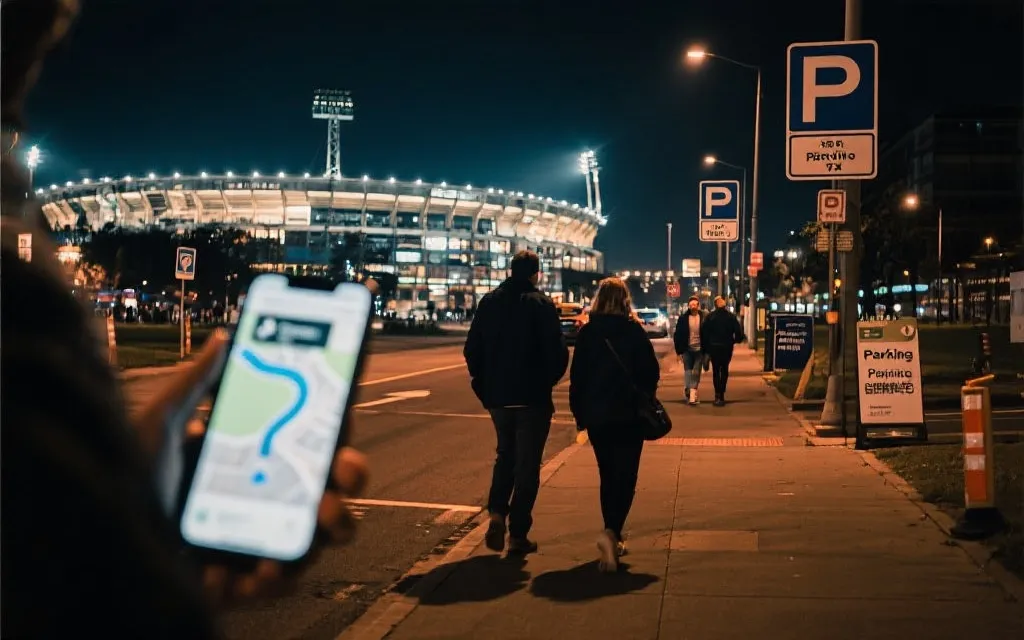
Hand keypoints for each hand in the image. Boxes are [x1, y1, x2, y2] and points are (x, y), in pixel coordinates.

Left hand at [130, 325, 370, 606]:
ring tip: (322, 518)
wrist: (94, 540)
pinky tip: (265, 568)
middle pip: (325, 487)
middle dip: (349, 477)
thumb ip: (195, 383)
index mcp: (243, 458)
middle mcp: (256, 497)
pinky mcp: (238, 580)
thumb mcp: (158, 423)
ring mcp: (252, 538)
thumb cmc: (123, 480)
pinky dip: (281, 575)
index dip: (333, 432)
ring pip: (316, 535)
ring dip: (332, 525)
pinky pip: (279, 580)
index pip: (304, 442)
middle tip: (345, 471)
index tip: (344, 421)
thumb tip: (223, 338)